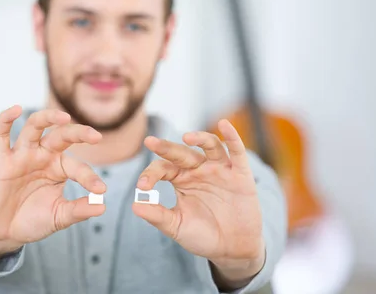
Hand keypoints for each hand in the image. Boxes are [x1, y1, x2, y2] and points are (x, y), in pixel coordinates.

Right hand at [0, 106, 105, 266]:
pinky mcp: (1, 160)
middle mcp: (43, 156)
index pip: (78, 167)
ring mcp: (22, 155)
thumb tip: (102, 207)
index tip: (101, 190)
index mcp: (59, 168)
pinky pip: (1, 135)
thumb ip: (78, 210)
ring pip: (34, 127)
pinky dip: (5, 119)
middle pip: (61, 135)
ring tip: (63, 117)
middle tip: (95, 136)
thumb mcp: (58, 217)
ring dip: (48, 118)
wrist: (2, 233)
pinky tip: (16, 109)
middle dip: (78, 133)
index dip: (90, 178)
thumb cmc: (31, 220)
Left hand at [132, 119, 263, 283]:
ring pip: (209, 145)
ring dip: (199, 138)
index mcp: (180, 179)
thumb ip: (157, 215)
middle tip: (150, 142)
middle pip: (181, 152)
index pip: (162, 168)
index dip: (150, 174)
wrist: (232, 251)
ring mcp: (219, 170)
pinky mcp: (240, 175)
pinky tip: (225, 125)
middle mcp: (198, 170)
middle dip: (166, 147)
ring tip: (187, 137)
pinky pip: (237, 152)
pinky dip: (232, 137)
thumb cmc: (202, 236)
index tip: (142, 186)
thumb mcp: (176, 226)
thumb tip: (135, 205)